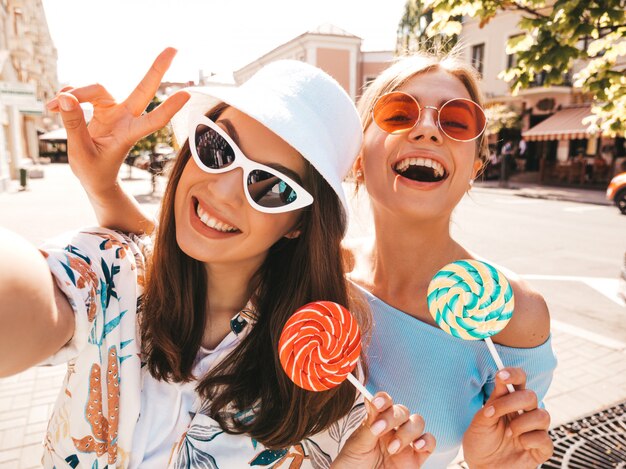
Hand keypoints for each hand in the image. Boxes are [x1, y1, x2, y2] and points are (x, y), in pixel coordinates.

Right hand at [46, 47, 189, 196]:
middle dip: (157, 69)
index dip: (168, 108)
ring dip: (75, 93)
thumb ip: (74, 124)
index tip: (186, 94)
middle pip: (143, 89)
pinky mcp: (102, 109)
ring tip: (49, 108)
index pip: (153, 120)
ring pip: (97, 89)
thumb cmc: (95, 171)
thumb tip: (65, 96)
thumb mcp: (81, 152)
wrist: (95, 179)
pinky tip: (52, 108)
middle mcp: (125, 119)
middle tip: (174, 49)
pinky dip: (67, 97)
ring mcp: (115, 112)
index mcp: (129, 134)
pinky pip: (83, 94)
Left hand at [332, 392, 434, 467]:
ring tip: (393, 448)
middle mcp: (392, 429)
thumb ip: (368, 425)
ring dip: (407, 431)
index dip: (383, 398)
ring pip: (417, 422)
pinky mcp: (416, 458)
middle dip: (392, 417)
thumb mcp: (357, 445)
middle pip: (402, 410)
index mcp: (375, 421)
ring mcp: (405, 442)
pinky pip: (429, 443)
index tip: (377, 403)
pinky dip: (427, 440)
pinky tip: (416, 445)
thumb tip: (372, 400)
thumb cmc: (353, 465)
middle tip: (379, 430)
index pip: (383, 402)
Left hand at [462, 368, 552, 468]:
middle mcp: (524, 413)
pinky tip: (520, 444)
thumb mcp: (480, 423)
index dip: (513, 374)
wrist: (482, 468)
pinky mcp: (542, 448)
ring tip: (507, 434)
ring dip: (521, 423)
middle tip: (493, 413)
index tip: (501, 375)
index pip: (518, 381)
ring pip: (542, 415)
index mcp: (509, 402)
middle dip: (512, 402)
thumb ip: (491, 404)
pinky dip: (529, 440)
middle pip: (530, 395)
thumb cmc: (481, 443)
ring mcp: (534, 430)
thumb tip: (501, 382)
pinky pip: (544, 438)